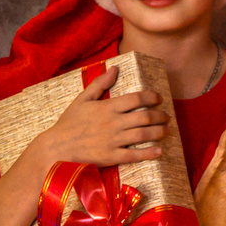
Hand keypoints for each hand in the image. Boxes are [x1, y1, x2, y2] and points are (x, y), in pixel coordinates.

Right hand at [40, 66, 168, 166]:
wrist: (57, 147)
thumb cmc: (69, 123)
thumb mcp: (82, 99)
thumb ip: (100, 83)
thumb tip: (115, 68)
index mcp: (107, 107)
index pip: (136, 98)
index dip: (152, 97)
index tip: (159, 99)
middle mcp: (113, 123)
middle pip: (145, 117)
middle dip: (160, 116)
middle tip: (167, 116)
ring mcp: (113, 140)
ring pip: (143, 135)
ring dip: (159, 132)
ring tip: (167, 130)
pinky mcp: (111, 157)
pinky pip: (135, 155)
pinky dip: (149, 152)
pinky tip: (159, 151)